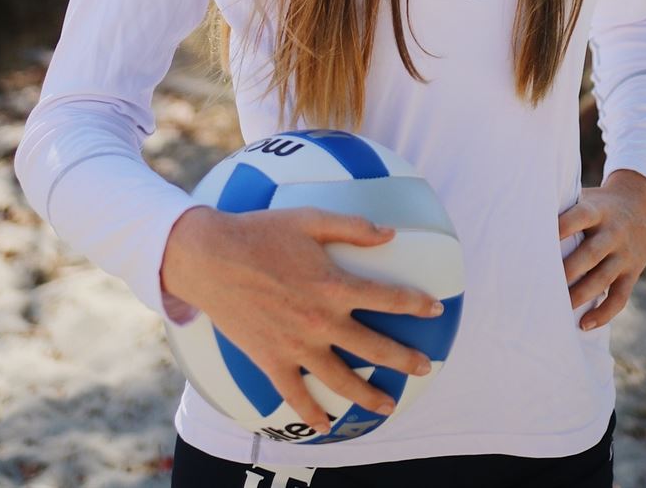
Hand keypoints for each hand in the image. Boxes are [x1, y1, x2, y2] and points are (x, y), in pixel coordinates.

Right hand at [160, 204, 442, 433]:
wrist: (210, 258)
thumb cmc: (260, 232)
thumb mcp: (309, 219)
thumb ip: (352, 227)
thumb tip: (390, 233)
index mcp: (334, 285)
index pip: (386, 298)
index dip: (415, 304)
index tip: (434, 309)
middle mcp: (321, 321)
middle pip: (373, 347)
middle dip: (404, 359)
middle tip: (425, 368)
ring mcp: (296, 346)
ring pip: (342, 380)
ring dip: (368, 396)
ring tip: (388, 406)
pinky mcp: (271, 361)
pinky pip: (296, 395)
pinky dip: (312, 413)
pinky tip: (326, 425)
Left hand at [557, 169, 645, 330]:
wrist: (641, 204)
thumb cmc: (598, 205)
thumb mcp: (587, 198)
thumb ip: (563, 207)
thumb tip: (522, 214)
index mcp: (598, 211)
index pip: (581, 215)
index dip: (563, 226)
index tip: (541, 237)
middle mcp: (614, 232)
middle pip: (591, 253)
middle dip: (569, 269)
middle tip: (543, 283)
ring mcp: (625, 255)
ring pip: (603, 278)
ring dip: (581, 295)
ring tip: (559, 308)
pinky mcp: (633, 273)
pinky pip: (619, 298)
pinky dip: (603, 313)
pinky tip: (584, 324)